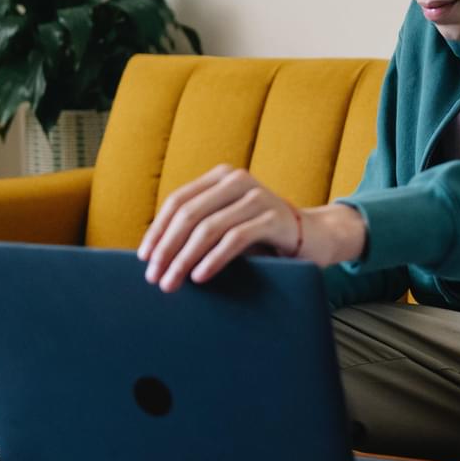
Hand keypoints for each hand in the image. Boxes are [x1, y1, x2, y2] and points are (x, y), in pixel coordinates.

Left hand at [135, 164, 365, 291]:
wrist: (315, 238)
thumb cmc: (263, 237)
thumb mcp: (227, 227)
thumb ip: (198, 231)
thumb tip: (156, 256)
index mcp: (221, 177)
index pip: (178, 201)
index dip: (158, 230)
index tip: (145, 257)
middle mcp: (238, 180)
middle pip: (189, 214)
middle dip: (167, 248)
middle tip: (154, 277)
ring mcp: (258, 196)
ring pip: (208, 228)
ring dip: (185, 259)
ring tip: (172, 283)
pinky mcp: (274, 217)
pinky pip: (235, 239)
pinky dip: (213, 259)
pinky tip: (200, 276)